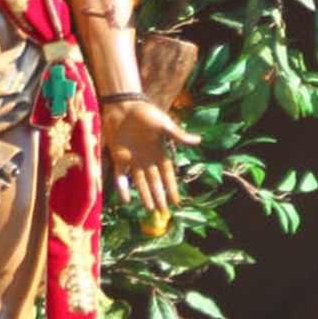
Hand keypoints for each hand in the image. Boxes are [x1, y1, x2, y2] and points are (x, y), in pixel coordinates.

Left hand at [101, 96, 192, 217]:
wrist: (123, 105)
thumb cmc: (145, 112)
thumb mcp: (163, 124)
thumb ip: (178, 135)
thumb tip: (198, 141)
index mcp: (159, 151)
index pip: (167, 174)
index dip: (172, 187)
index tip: (176, 201)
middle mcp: (147, 159)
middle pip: (155, 182)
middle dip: (159, 197)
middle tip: (163, 213)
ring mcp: (132, 159)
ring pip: (140, 182)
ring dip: (145, 195)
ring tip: (150, 210)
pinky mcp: (118, 157)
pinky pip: (121, 176)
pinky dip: (123, 187)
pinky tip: (126, 199)